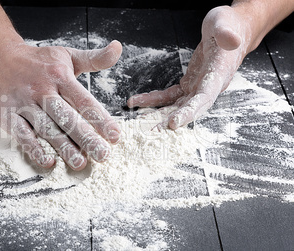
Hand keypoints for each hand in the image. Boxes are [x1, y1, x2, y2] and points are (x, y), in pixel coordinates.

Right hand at [0, 40, 122, 169]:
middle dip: (87, 138)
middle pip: (67, 118)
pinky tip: (48, 161)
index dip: (101, 119)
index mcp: (60, 76)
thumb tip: (117, 49)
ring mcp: (25, 103)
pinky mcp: (8, 115)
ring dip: (64, 147)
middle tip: (103, 156)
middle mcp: (43, 90)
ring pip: (47, 128)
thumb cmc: (37, 61)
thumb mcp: (66, 55)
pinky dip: (34, 148)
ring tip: (80, 163)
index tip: (115, 136)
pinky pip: (22, 134)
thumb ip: (94, 58)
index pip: (84, 101)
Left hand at [127, 6, 249, 129]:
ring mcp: (198, 86)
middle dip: (169, 121)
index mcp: (219, 74)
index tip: (174, 123)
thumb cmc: (229, 24)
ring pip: (177, 106)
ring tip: (140, 123)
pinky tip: (138, 101)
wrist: (230, 28)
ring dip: (159, 115)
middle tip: (151, 132)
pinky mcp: (189, 83)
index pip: (204, 98)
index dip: (190, 112)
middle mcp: (208, 86)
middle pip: (189, 109)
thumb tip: (231, 39)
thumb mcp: (225, 22)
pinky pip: (169, 95)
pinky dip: (154, 99)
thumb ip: (226, 32)